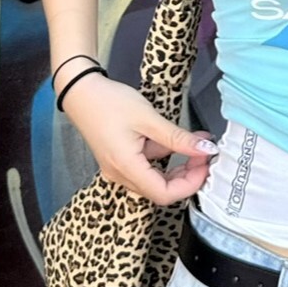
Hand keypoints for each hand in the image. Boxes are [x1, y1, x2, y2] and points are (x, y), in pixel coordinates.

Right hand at [60, 73, 216, 204]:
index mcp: (126, 167)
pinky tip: (176, 140)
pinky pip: (146, 167)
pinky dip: (164, 157)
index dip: (189, 184)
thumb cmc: (110, 103)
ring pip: (155, 178)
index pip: (163, 194)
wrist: (81, 92)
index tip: (205, 164)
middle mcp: (120, 175)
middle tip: (204, 153)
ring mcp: (118, 169)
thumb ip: (178, 138)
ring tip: (196, 140)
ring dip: (178, 164)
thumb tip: (206, 149)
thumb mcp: (149, 118)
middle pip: (160, 190)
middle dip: (187, 175)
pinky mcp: (119, 160)